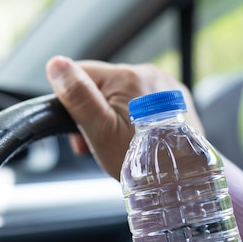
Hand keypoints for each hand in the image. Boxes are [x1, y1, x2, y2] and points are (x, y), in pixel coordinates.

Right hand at [46, 56, 202, 179]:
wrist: (186, 177)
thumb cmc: (144, 161)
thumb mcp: (100, 132)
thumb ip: (78, 97)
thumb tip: (56, 64)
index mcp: (126, 77)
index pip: (80, 73)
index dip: (71, 102)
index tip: (80, 130)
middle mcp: (148, 73)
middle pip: (102, 85)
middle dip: (94, 113)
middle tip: (98, 143)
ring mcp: (165, 86)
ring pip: (123, 94)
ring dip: (114, 115)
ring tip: (121, 144)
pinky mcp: (176, 99)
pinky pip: (145, 102)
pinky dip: (137, 118)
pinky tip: (139, 138)